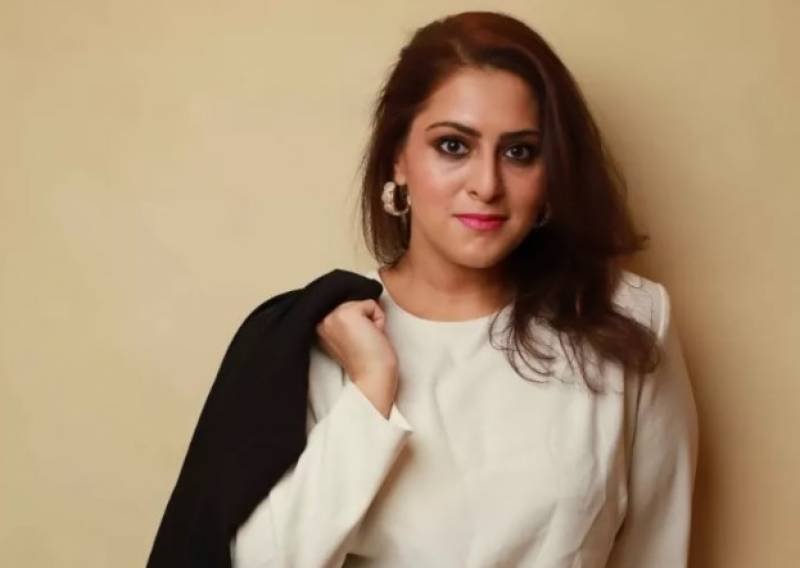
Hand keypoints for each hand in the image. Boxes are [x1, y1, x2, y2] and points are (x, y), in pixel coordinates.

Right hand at [315, 299, 397, 416]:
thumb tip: (359, 296)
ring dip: (371, 320)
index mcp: (318, 325)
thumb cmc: (367, 361)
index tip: (356, 342)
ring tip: (366, 340)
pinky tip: (372, 337)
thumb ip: (345, 319)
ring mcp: (332, 315)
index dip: (358, 322)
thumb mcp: (348, 335)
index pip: (344, 305)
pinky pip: (373, 304)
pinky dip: (379, 320)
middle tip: (362, 342)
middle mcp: (321, 318)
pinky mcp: (347, 313)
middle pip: (354, 301)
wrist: (372, 378)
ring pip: (363, 302)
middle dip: (365, 320)